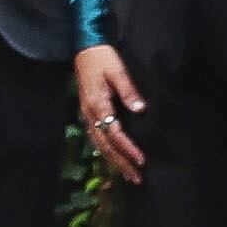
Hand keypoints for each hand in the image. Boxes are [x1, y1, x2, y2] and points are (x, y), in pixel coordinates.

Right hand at [75, 44, 146, 185]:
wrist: (85, 48)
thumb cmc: (103, 58)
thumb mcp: (118, 70)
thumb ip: (128, 91)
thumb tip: (139, 109)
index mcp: (97, 104)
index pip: (114, 133)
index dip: (128, 148)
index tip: (141, 160)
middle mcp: (89, 113)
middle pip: (105, 145)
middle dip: (121, 163)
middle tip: (137, 178)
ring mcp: (86, 114)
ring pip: (99, 144)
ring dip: (113, 161)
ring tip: (128, 175)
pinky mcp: (87, 113)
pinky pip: (95, 138)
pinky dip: (105, 151)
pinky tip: (112, 158)